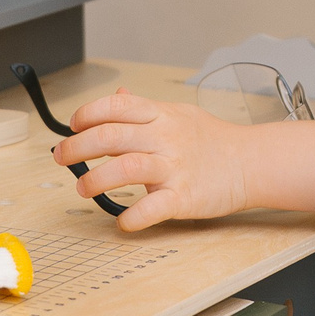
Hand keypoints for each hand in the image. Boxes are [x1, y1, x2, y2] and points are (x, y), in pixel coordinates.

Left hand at [57, 94, 248, 230]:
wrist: (251, 162)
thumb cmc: (213, 140)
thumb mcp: (178, 114)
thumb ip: (144, 108)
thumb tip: (117, 95)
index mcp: (161, 115)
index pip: (117, 106)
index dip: (88, 114)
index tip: (72, 126)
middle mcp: (165, 137)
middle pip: (112, 135)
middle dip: (79, 146)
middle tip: (62, 157)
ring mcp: (175, 167)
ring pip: (126, 167)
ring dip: (97, 180)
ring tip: (83, 188)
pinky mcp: (184, 196)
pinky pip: (154, 207)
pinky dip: (133, 216)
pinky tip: (121, 220)